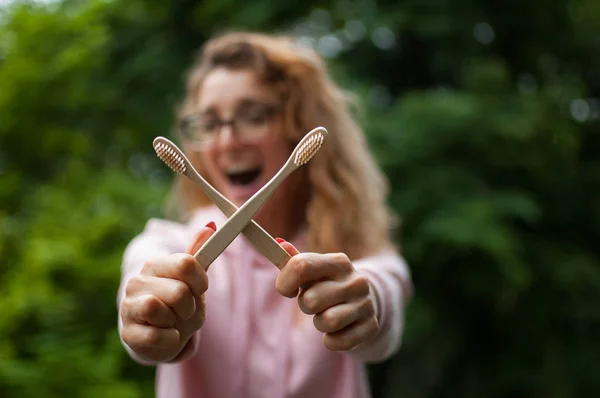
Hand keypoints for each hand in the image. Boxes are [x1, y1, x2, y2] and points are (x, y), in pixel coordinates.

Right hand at [119, 222, 215, 362]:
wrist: (161, 337)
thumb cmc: (179, 305)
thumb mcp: (193, 281)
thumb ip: (200, 255)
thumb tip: (210, 226)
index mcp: (155, 264)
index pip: (187, 264)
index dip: (200, 281)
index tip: (200, 290)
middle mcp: (137, 281)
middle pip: (180, 291)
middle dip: (190, 306)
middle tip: (184, 310)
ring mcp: (129, 306)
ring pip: (161, 310)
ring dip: (176, 322)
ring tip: (172, 322)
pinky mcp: (127, 332)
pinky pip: (156, 336)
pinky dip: (170, 339)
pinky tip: (166, 336)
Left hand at [275, 240, 378, 350]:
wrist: (364, 302)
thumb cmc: (329, 285)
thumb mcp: (314, 271)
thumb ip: (294, 260)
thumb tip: (278, 244)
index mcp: (339, 262)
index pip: (302, 266)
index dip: (285, 282)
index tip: (287, 290)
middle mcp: (355, 281)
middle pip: (311, 300)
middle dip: (305, 305)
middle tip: (314, 303)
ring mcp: (366, 304)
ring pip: (326, 321)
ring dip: (319, 323)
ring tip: (326, 315)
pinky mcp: (371, 327)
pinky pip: (339, 342)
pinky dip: (331, 340)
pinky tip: (337, 330)